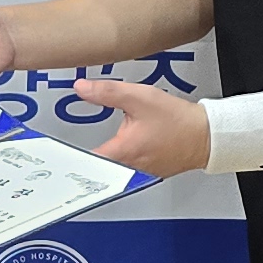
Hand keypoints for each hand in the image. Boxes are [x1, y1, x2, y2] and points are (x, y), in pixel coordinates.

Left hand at [73, 76, 211, 177]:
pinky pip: (126, 168)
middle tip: (66, 150)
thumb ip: (107, 92)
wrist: (206, 135)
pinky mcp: (148, 173)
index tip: (56, 152)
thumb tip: (82, 88)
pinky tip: (122, 147)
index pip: (84, 162)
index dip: (67, 156)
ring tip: (92, 149)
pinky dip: (120, 159)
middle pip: (95, 167)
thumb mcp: (139, 97)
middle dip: (82, 156)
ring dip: (102, 157)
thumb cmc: (179, 121)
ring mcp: (138, 174)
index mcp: (122, 152)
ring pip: (111, 168)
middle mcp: (128, 169)